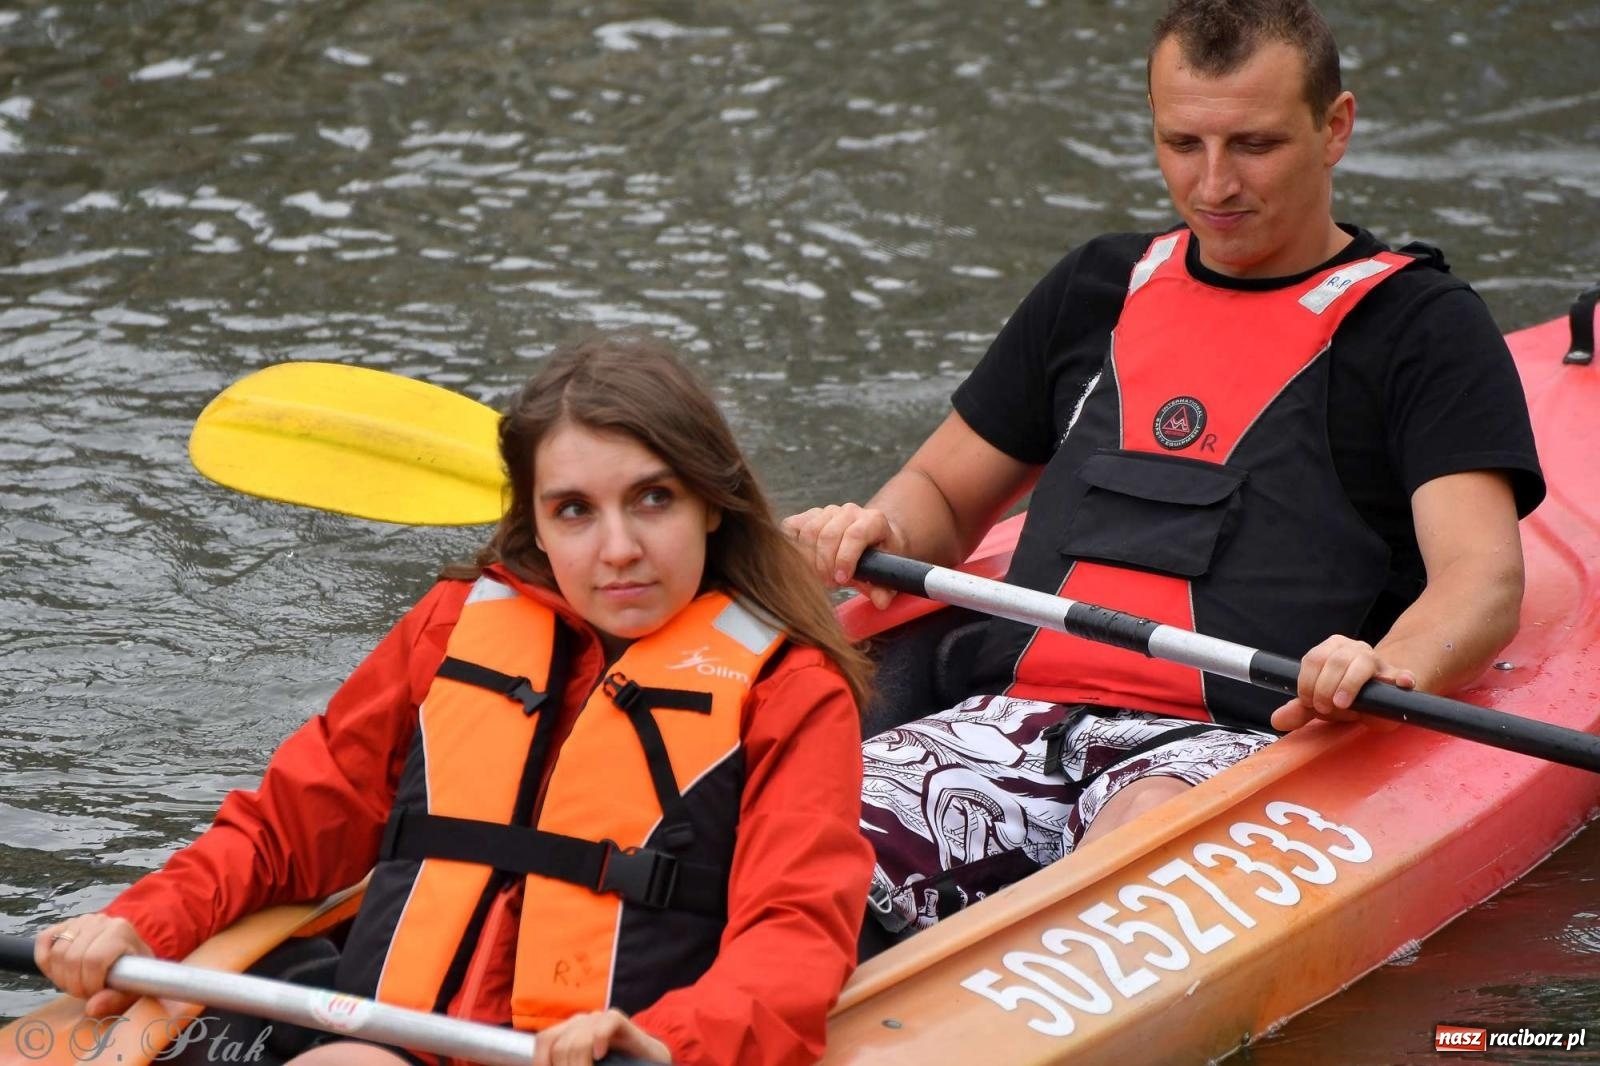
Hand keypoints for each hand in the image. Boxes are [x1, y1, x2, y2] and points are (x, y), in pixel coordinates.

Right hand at [34, 914, 151, 1016]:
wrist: (127, 954)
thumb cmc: (131, 973)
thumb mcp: (131, 988)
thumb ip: (115, 1000)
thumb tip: (92, 1008)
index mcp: (120, 930)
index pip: (93, 961)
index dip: (89, 984)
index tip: (96, 994)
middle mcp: (100, 921)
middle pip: (72, 958)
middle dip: (74, 984)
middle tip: (84, 992)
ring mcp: (81, 921)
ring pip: (56, 953)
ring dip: (60, 977)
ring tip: (76, 983)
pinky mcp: (64, 924)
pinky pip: (44, 940)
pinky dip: (45, 961)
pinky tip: (60, 971)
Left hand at [531, 1009, 670, 1065]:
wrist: (648, 1058)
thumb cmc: (615, 1064)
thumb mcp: (586, 1065)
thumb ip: (570, 1063)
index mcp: (567, 1032)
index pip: (544, 1041)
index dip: (542, 1062)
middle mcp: (580, 1022)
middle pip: (561, 1046)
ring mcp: (598, 1018)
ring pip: (579, 1040)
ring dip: (582, 1065)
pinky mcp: (617, 1019)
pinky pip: (603, 1026)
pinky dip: (599, 1042)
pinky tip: (600, 1055)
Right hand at [781, 503, 904, 608]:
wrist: (868, 542)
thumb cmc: (875, 559)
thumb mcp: (884, 574)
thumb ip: (883, 589)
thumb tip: (881, 602)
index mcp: (873, 521)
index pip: (855, 534)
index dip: (845, 558)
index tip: (842, 580)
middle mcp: (851, 511)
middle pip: (829, 535)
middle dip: (826, 565)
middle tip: (830, 584)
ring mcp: (828, 511)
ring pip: (810, 531)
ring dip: (810, 559)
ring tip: (820, 576)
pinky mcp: (809, 515)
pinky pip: (792, 527)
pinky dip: (793, 546)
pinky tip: (804, 562)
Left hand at [1269, 635, 1413, 732]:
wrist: (1377, 697)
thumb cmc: (1344, 696)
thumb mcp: (1319, 703)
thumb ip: (1299, 709)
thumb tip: (1277, 719)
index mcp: (1330, 649)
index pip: (1314, 658)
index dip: (1308, 682)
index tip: (1309, 702)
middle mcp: (1353, 649)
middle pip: (1335, 660)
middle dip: (1325, 687)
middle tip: (1325, 708)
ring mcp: (1377, 661)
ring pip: (1362, 662)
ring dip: (1348, 684)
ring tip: (1342, 703)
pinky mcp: (1397, 676)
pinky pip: (1401, 674)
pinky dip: (1402, 678)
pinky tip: (1402, 682)